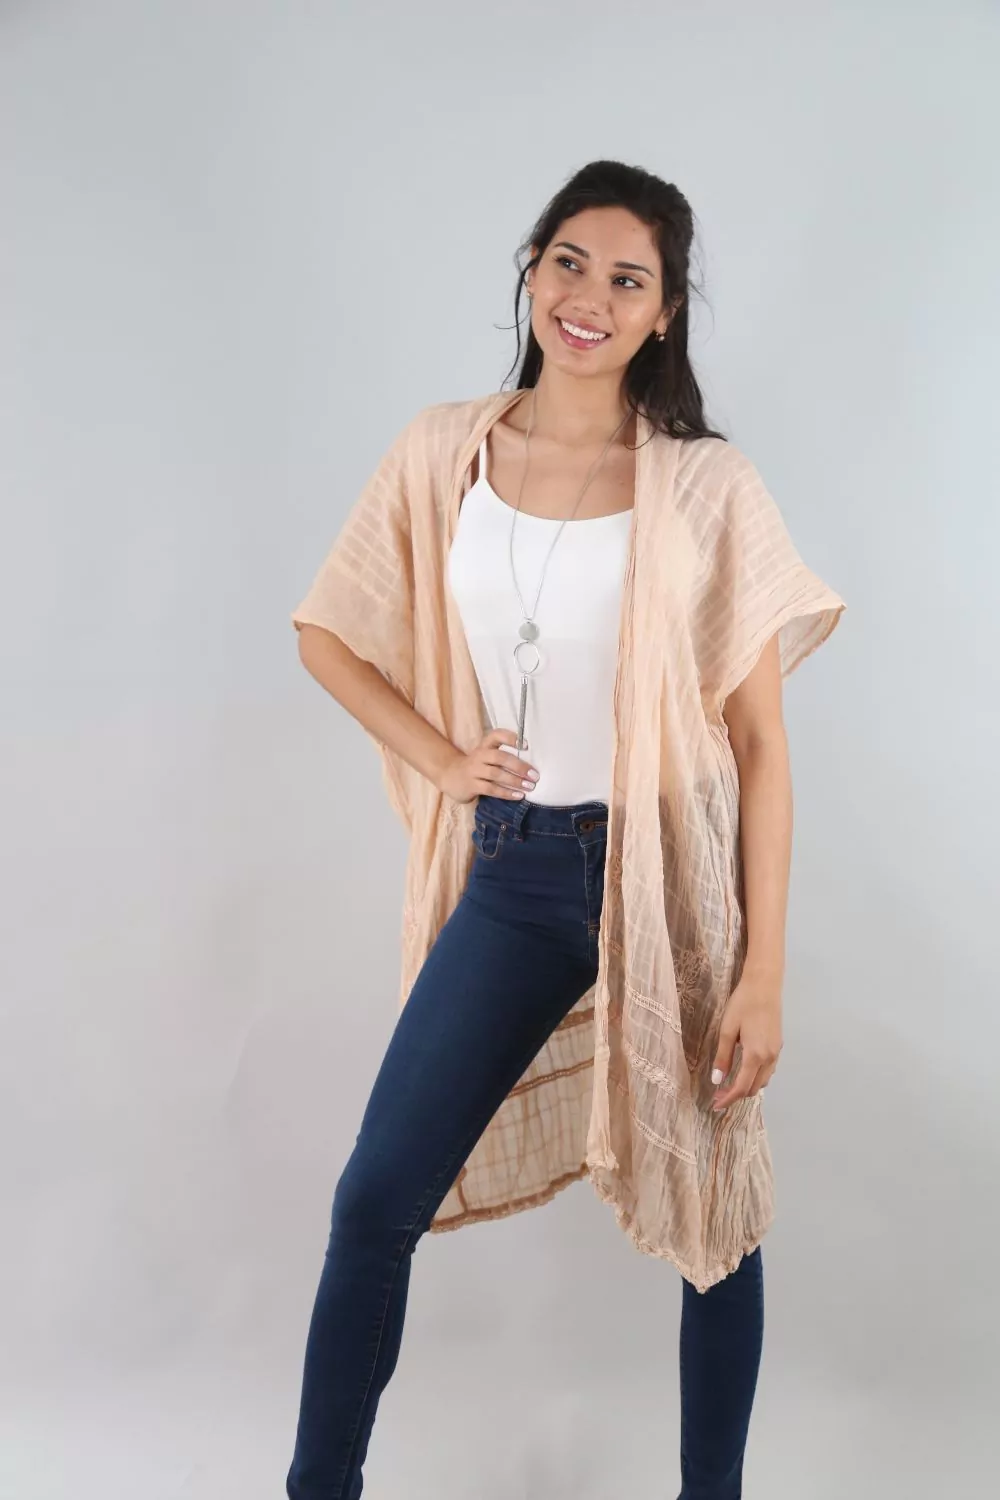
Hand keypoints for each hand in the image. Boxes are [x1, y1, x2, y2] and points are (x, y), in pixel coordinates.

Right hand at [438, 728, 538, 804]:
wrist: (450, 776)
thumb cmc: (476, 766)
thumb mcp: (486, 755)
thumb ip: (503, 756)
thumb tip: (530, 766)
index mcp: (485, 745)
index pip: (496, 736)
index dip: (511, 738)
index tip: (525, 745)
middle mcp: (479, 755)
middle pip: (500, 757)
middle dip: (518, 766)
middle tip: (534, 775)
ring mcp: (474, 771)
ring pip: (496, 774)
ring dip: (514, 781)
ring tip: (529, 786)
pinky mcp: (471, 785)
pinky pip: (490, 789)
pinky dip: (506, 793)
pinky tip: (518, 796)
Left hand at [710, 966, 782, 1110]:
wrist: (764, 985)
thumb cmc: (742, 1004)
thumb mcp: (727, 1030)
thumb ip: (723, 1057)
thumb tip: (717, 1080)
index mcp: (755, 1055)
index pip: (742, 1087)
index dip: (728, 1099)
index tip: (716, 1105)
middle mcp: (770, 1057)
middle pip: (754, 1087)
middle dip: (737, 1095)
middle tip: (718, 1094)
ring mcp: (777, 1052)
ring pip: (763, 1080)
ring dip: (748, 1087)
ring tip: (729, 1085)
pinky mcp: (779, 1045)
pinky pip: (768, 1070)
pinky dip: (756, 1077)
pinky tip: (744, 1070)